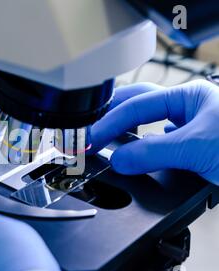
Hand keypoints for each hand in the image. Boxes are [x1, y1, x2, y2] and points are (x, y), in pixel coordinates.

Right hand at [90, 80, 218, 184]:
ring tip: (105, 138)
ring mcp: (189, 130)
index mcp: (189, 96)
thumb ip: (154, 153)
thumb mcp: (196, 146)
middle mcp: (188, 110)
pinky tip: (135, 154)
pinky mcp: (192, 152)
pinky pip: (158, 148)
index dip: (110, 122)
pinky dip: (142, 151)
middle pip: (138, 107)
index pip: (137, 105)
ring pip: (148, 126)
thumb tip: (118, 159)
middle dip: (112, 117)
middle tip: (90, 132)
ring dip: (126, 132)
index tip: (93, 140)